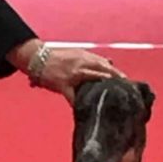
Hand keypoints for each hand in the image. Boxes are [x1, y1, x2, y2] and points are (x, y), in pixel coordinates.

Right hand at [7, 38, 125, 104]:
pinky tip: (86, 108)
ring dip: (104, 83)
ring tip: (113, 92)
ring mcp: (73, 74)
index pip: (104, 63)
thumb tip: (109, 61)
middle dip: (115, 76)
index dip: (115, 71)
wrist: (36, 58)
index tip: (125, 78)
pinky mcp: (63, 84)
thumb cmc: (55, 56)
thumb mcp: (75, 53)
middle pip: (103, 69)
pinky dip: (79, 102)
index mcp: (84, 56)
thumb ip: (92, 58)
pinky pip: (73, 96)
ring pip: (93, 78)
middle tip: (125, 85)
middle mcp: (81, 63)